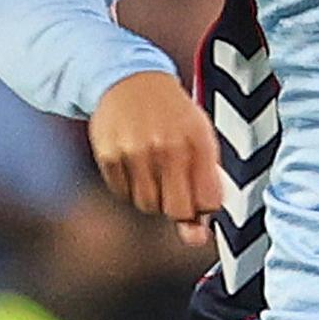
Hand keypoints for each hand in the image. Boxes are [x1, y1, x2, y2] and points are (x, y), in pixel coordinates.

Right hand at [88, 69, 221, 246]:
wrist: (130, 80)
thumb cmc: (172, 115)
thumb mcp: (199, 140)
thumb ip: (204, 187)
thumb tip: (196, 239)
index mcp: (198, 142)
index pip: (208, 202)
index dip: (204, 204)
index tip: (198, 192)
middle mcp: (167, 148)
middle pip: (177, 210)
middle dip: (178, 206)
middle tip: (174, 184)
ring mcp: (136, 153)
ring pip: (147, 206)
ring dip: (152, 197)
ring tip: (153, 168)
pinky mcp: (110, 156)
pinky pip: (122, 194)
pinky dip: (130, 187)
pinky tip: (134, 163)